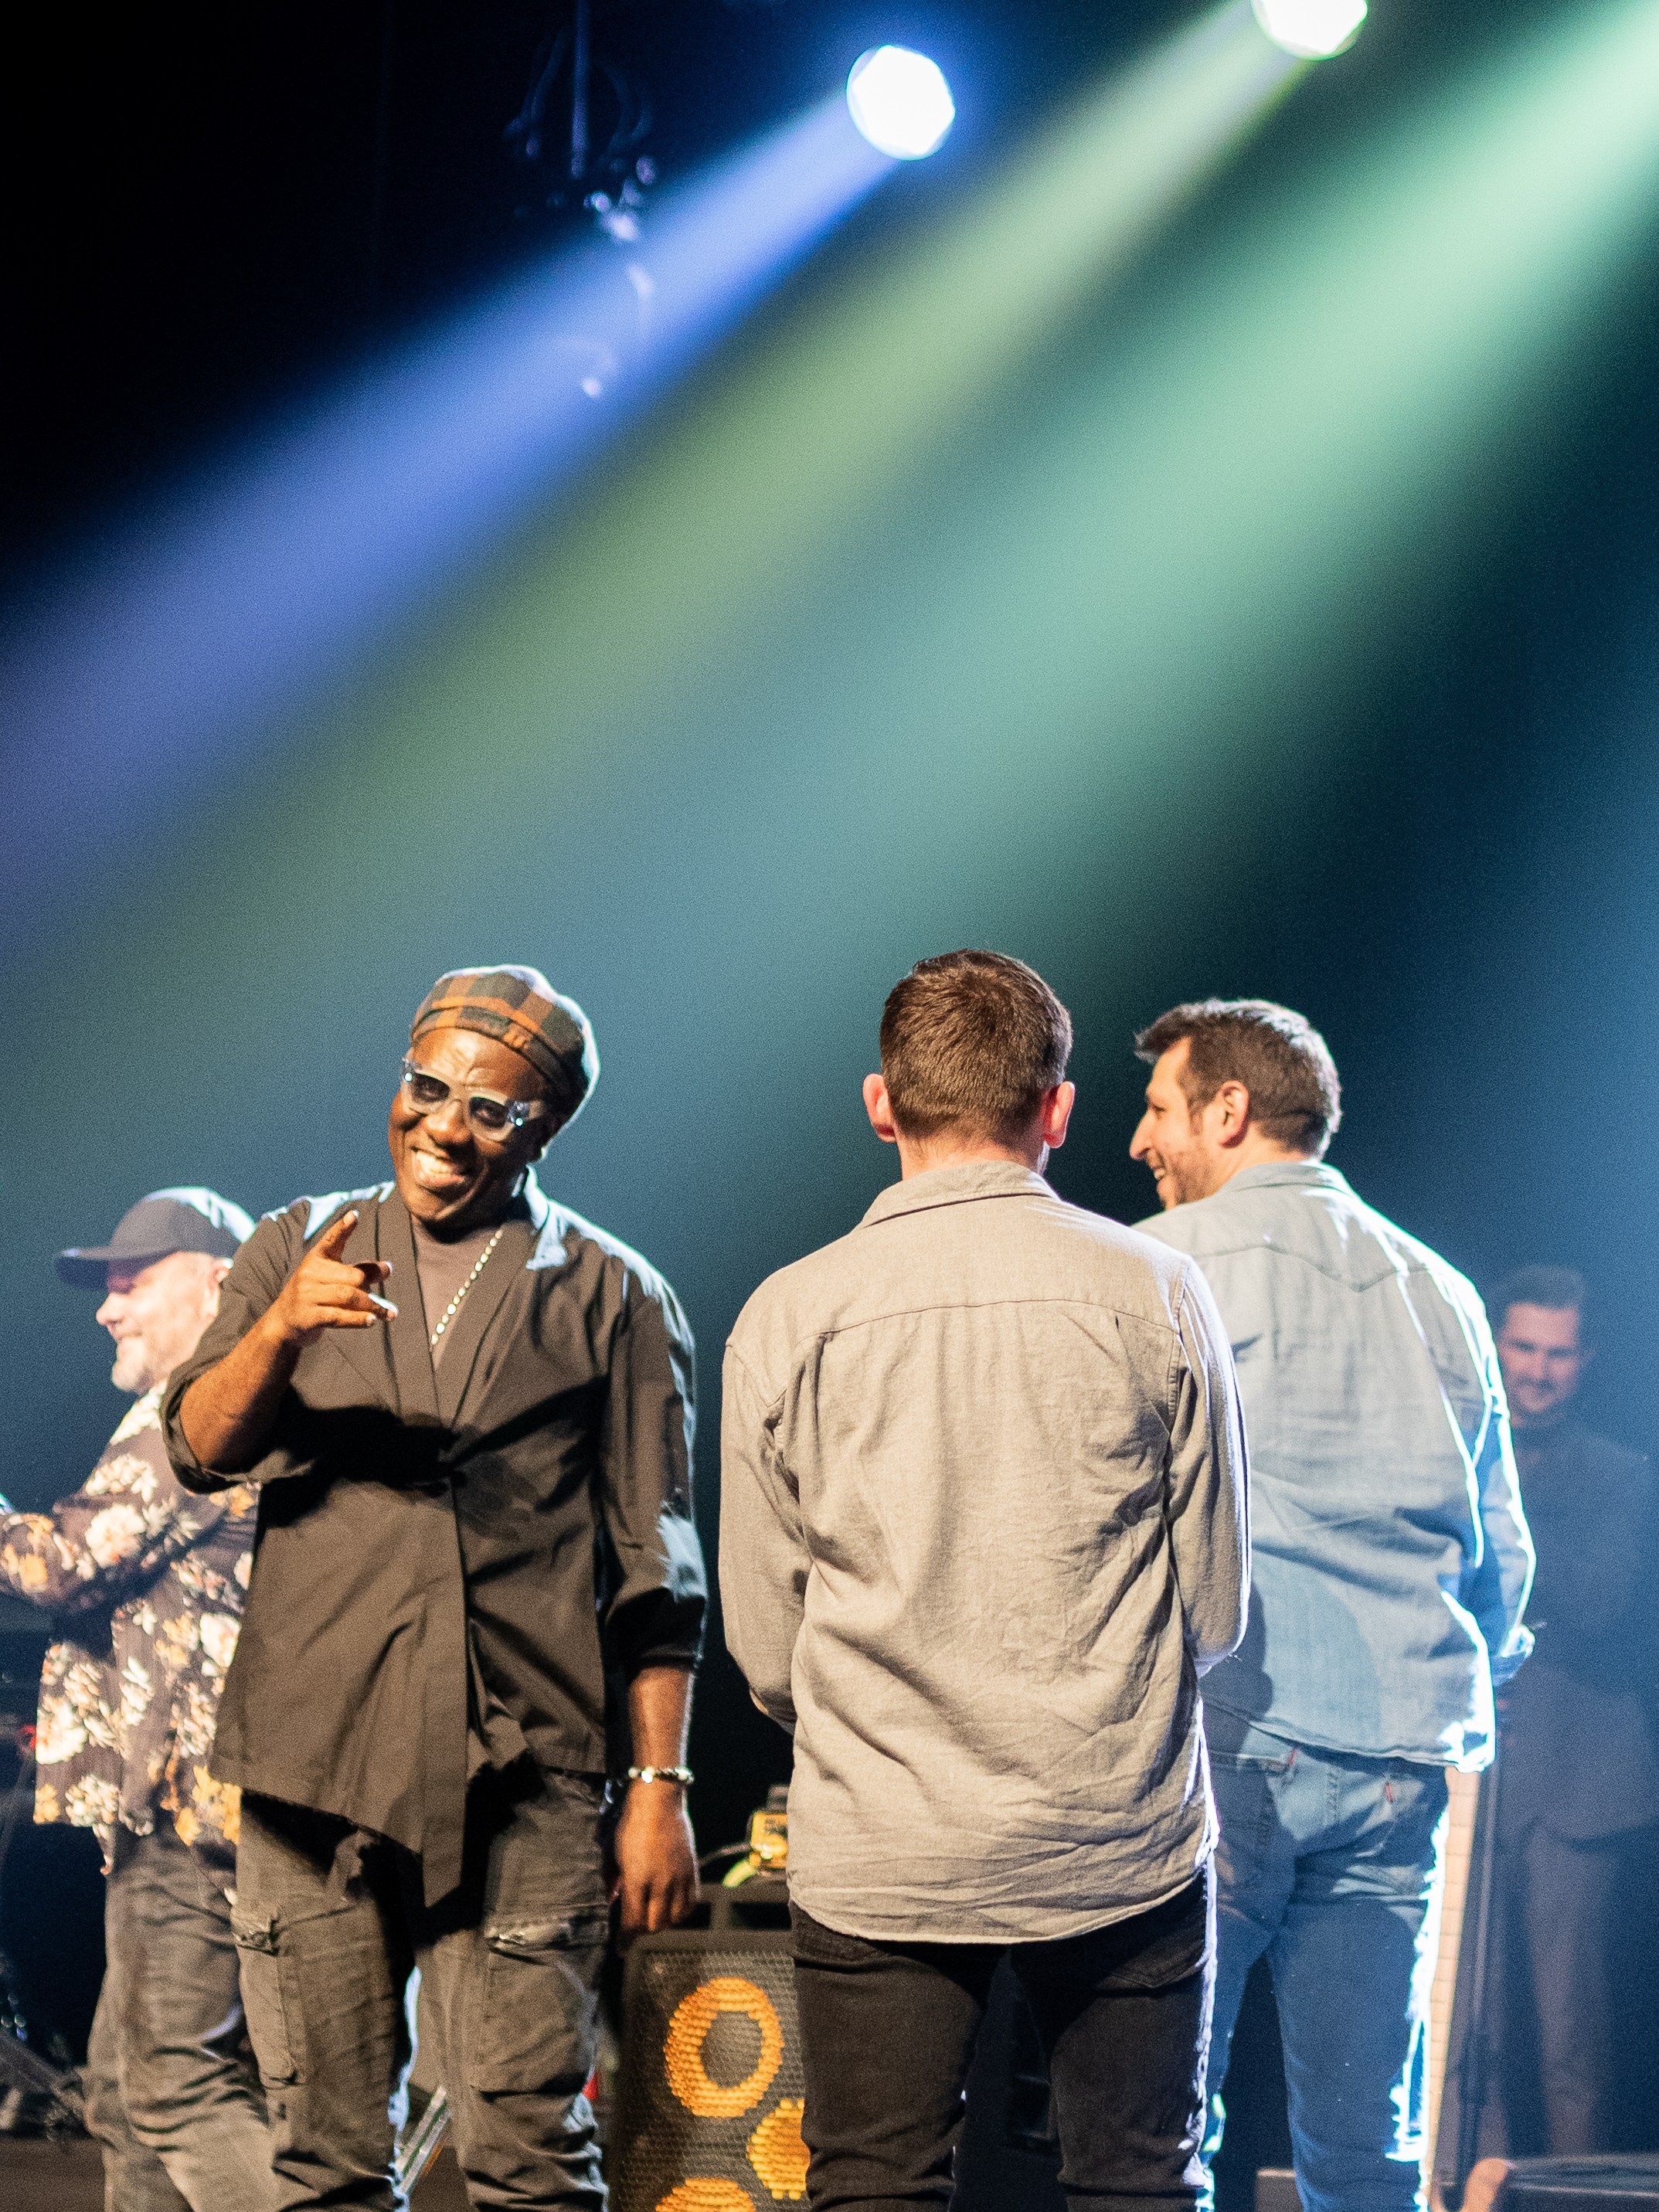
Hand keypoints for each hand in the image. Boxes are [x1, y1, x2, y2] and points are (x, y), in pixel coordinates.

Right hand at [261, 1211, 394, 1349]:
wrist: (283, 1322)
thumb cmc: (315, 1295)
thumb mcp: (335, 1279)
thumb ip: (361, 1272)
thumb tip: (389, 1268)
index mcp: (317, 1258)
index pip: (331, 1240)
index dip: (342, 1228)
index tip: (354, 1215)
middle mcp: (310, 1273)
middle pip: (353, 1276)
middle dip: (369, 1288)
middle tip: (380, 1302)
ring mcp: (307, 1294)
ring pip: (349, 1296)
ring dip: (372, 1306)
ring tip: (388, 1313)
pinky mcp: (309, 1316)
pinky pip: (339, 1316)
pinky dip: (358, 1319)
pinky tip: (372, 1321)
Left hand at [612, 1782, 698, 1945]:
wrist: (660, 1801)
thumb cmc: (632, 1825)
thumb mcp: (614, 1854)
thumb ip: (612, 1881)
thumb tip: (610, 1902)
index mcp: (637, 1879)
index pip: (632, 1923)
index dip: (625, 1941)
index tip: (621, 1949)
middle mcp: (660, 1883)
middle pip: (654, 1926)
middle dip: (642, 1930)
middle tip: (635, 1924)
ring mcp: (679, 1878)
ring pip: (674, 1918)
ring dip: (662, 1922)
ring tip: (654, 1914)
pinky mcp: (692, 1871)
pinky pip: (690, 1904)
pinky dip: (681, 1912)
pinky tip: (672, 1906)